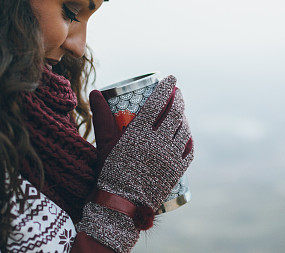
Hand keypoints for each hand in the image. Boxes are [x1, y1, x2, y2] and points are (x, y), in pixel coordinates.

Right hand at [76, 75, 193, 251]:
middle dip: (178, 99)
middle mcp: (158, 143)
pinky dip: (188, 139)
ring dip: (184, 118)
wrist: (120, 207)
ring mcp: (171, 157)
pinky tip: (186, 135)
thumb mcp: (104, 143)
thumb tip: (96, 91)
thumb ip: (101, 117)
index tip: (171, 78)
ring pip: (184, 130)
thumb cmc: (109, 173)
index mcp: (140, 134)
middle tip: (177, 92)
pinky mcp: (177, 171)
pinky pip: (189, 150)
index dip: (165, 88)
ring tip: (180, 111)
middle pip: (175, 114)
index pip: (157, 103)